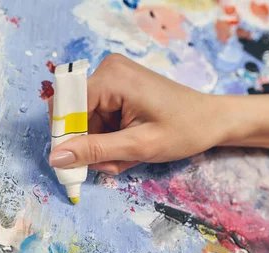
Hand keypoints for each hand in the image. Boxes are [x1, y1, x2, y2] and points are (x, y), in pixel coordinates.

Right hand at [48, 54, 228, 174]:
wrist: (213, 121)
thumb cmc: (185, 130)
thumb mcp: (138, 146)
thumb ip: (95, 150)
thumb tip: (55, 157)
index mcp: (111, 77)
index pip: (66, 105)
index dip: (67, 136)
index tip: (76, 164)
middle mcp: (108, 71)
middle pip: (77, 115)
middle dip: (92, 146)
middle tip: (115, 164)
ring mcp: (114, 79)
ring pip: (89, 122)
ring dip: (104, 147)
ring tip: (128, 158)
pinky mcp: (119, 90)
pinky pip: (101, 119)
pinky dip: (112, 139)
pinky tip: (130, 148)